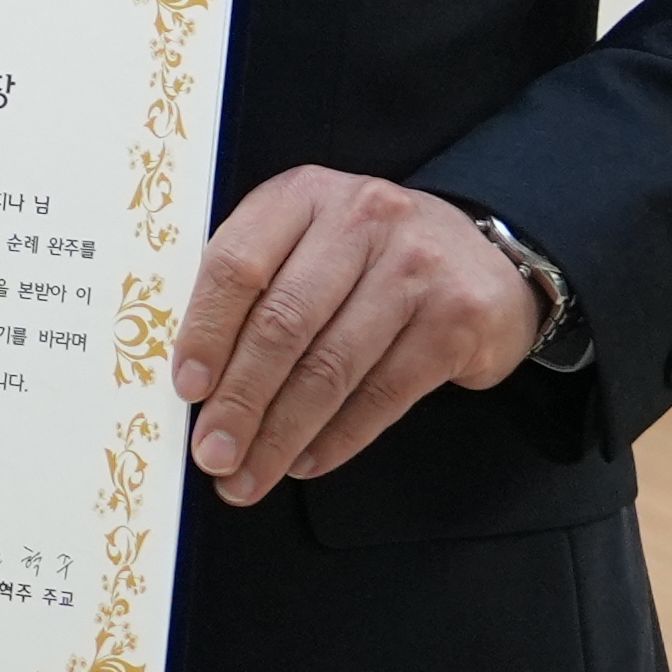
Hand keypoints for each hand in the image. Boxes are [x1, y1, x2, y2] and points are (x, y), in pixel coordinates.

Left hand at [176, 169, 547, 501]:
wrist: (484, 258)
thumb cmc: (368, 256)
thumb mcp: (307, 238)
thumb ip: (254, 283)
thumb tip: (195, 377)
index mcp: (302, 195)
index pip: (237, 264)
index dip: (205, 332)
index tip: (186, 389)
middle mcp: (361, 220)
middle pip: (283, 323)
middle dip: (240, 401)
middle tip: (212, 454)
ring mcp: (415, 269)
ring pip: (331, 367)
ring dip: (282, 433)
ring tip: (249, 476)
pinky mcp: (458, 319)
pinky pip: (384, 393)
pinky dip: (338, 437)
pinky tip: (306, 461)